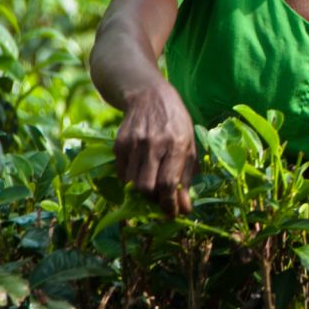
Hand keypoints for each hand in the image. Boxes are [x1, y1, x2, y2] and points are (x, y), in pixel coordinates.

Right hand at [114, 81, 195, 216]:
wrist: (149, 95)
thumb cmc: (175, 124)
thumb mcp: (189, 147)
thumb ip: (187, 178)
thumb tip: (183, 209)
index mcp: (177, 144)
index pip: (168, 183)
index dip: (169, 204)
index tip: (172, 213)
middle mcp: (154, 143)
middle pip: (147, 187)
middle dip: (154, 201)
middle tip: (161, 201)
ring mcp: (134, 143)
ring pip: (132, 183)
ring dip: (142, 193)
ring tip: (152, 188)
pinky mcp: (119, 144)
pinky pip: (122, 174)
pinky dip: (131, 180)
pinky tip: (140, 173)